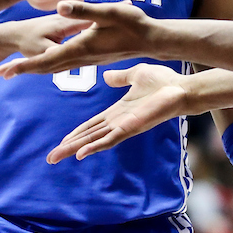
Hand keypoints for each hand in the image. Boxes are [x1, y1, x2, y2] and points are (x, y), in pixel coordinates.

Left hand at [0, 0, 157, 77]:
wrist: (152, 40)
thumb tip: (61, 5)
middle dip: (24, 70)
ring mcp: (87, 59)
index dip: (25, 66)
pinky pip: (65, 64)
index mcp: (81, 47)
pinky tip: (47, 63)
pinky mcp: (92, 57)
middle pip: (46, 67)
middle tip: (2, 73)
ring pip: (55, 67)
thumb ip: (84, 9)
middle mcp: (81, 57)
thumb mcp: (108, 12)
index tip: (6, 71)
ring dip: (36, 68)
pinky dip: (51, 65)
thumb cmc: (133, 24)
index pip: (46, 60)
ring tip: (18, 69)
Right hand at [47, 64, 190, 162]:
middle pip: (89, 136)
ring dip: (75, 149)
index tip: (62, 140)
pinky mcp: (131, 128)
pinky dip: (94, 147)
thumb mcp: (136, 75)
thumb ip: (121, 77)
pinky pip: (109, 140)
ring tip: (57, 157)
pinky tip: (81, 154)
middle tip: (51, 157)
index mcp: (118, 112)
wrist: (182, 88)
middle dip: (69, 146)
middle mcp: (118, 122)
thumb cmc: (165, 83)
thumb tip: (108, 76)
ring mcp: (124, 127)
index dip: (76, 133)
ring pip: (94, 140)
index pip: (92, 125)